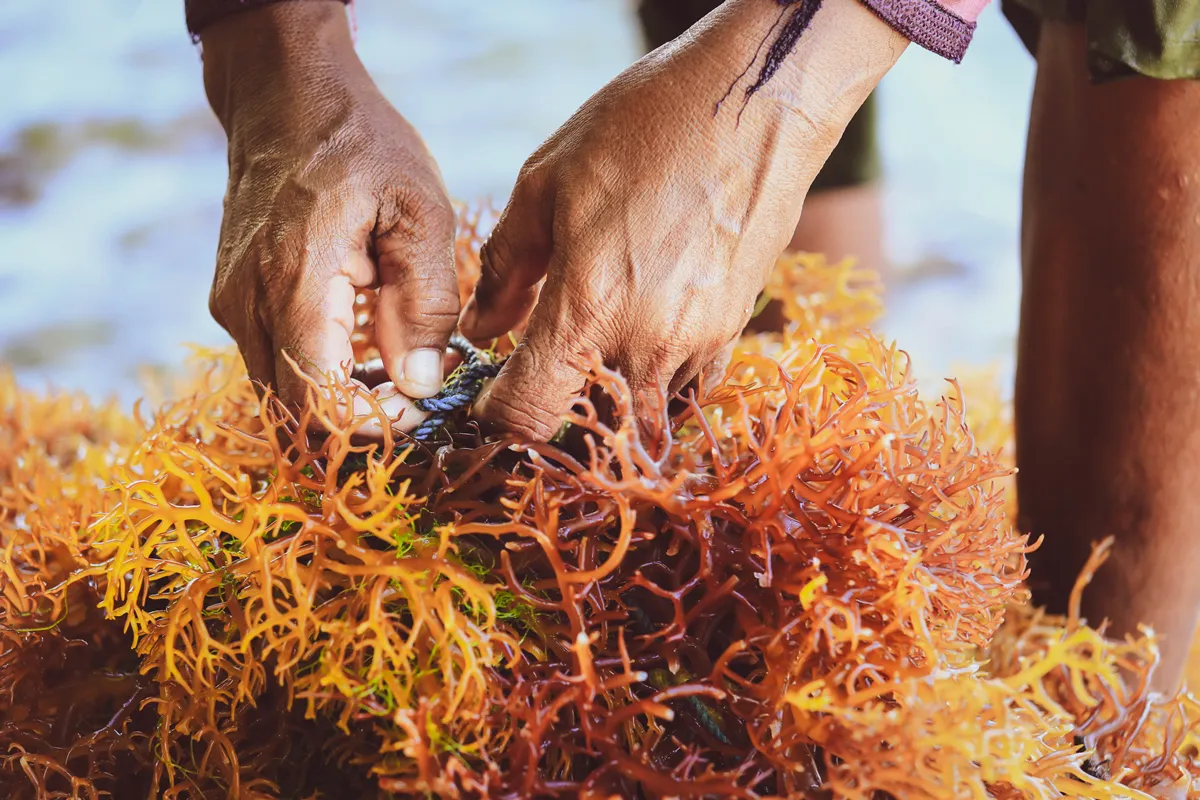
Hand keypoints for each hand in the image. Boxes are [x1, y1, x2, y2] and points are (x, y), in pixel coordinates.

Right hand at [201, 2, 456, 434]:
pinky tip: (366, 341)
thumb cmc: (361, 146)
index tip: (420, 405)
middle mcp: (247, 304)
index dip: (372, 424)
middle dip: (360, 418)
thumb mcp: (419, 212)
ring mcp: (232, 304)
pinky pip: (275, 362)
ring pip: (282, 393)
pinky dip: (321, 371)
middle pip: (295, 412)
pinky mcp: (233, 300)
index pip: (317, 404)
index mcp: (294, 285)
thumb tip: (421, 384)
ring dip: (341, 398)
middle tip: (417, 391)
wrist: (286, 96)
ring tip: (399, 363)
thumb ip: (424, 304)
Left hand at [461, 0, 904, 439]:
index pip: (529, 416)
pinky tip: (637, 351)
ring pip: (643, 422)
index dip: (497, 418)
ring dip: (608, 411)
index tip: (490, 397)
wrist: (756, 101)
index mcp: (589, 308)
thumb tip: (481, 327)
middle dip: (555, 421)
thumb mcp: (548, 182)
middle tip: (537, 381)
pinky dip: (655, 392)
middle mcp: (646, 343)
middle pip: (589, 436)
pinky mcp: (731, 331)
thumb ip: (506, 267)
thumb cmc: (643, 127)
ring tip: (587, 364)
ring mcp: (696, 343)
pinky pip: (687, 394)